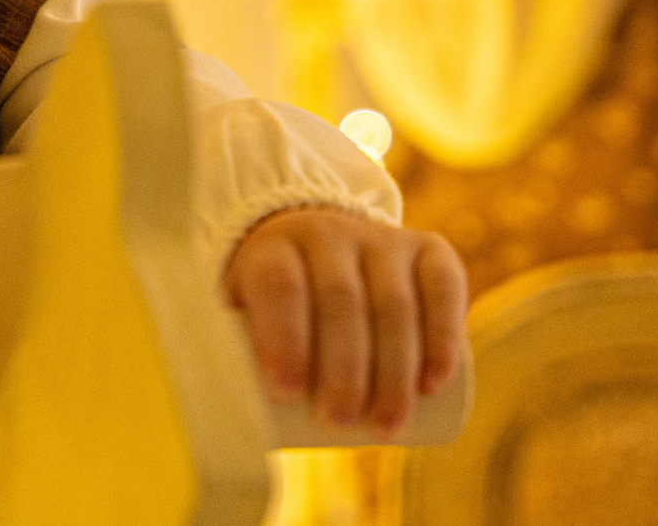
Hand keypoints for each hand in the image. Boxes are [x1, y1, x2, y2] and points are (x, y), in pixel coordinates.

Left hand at [224, 206, 466, 435]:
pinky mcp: (427, 249)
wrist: (322, 241)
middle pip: (339, 300)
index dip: (282, 336)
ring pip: (392, 302)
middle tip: (339, 423)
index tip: (285, 395)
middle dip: (342, 368)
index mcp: (274, 247)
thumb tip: (214, 416)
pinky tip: (436, 381)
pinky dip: (443, 334)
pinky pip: (443, 286)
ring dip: (393, 370)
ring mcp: (381, 239)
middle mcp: (329, 232)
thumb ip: (227, 350)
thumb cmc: (277, 301)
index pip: (279, 285)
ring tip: (386, 424)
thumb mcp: (244, 308)